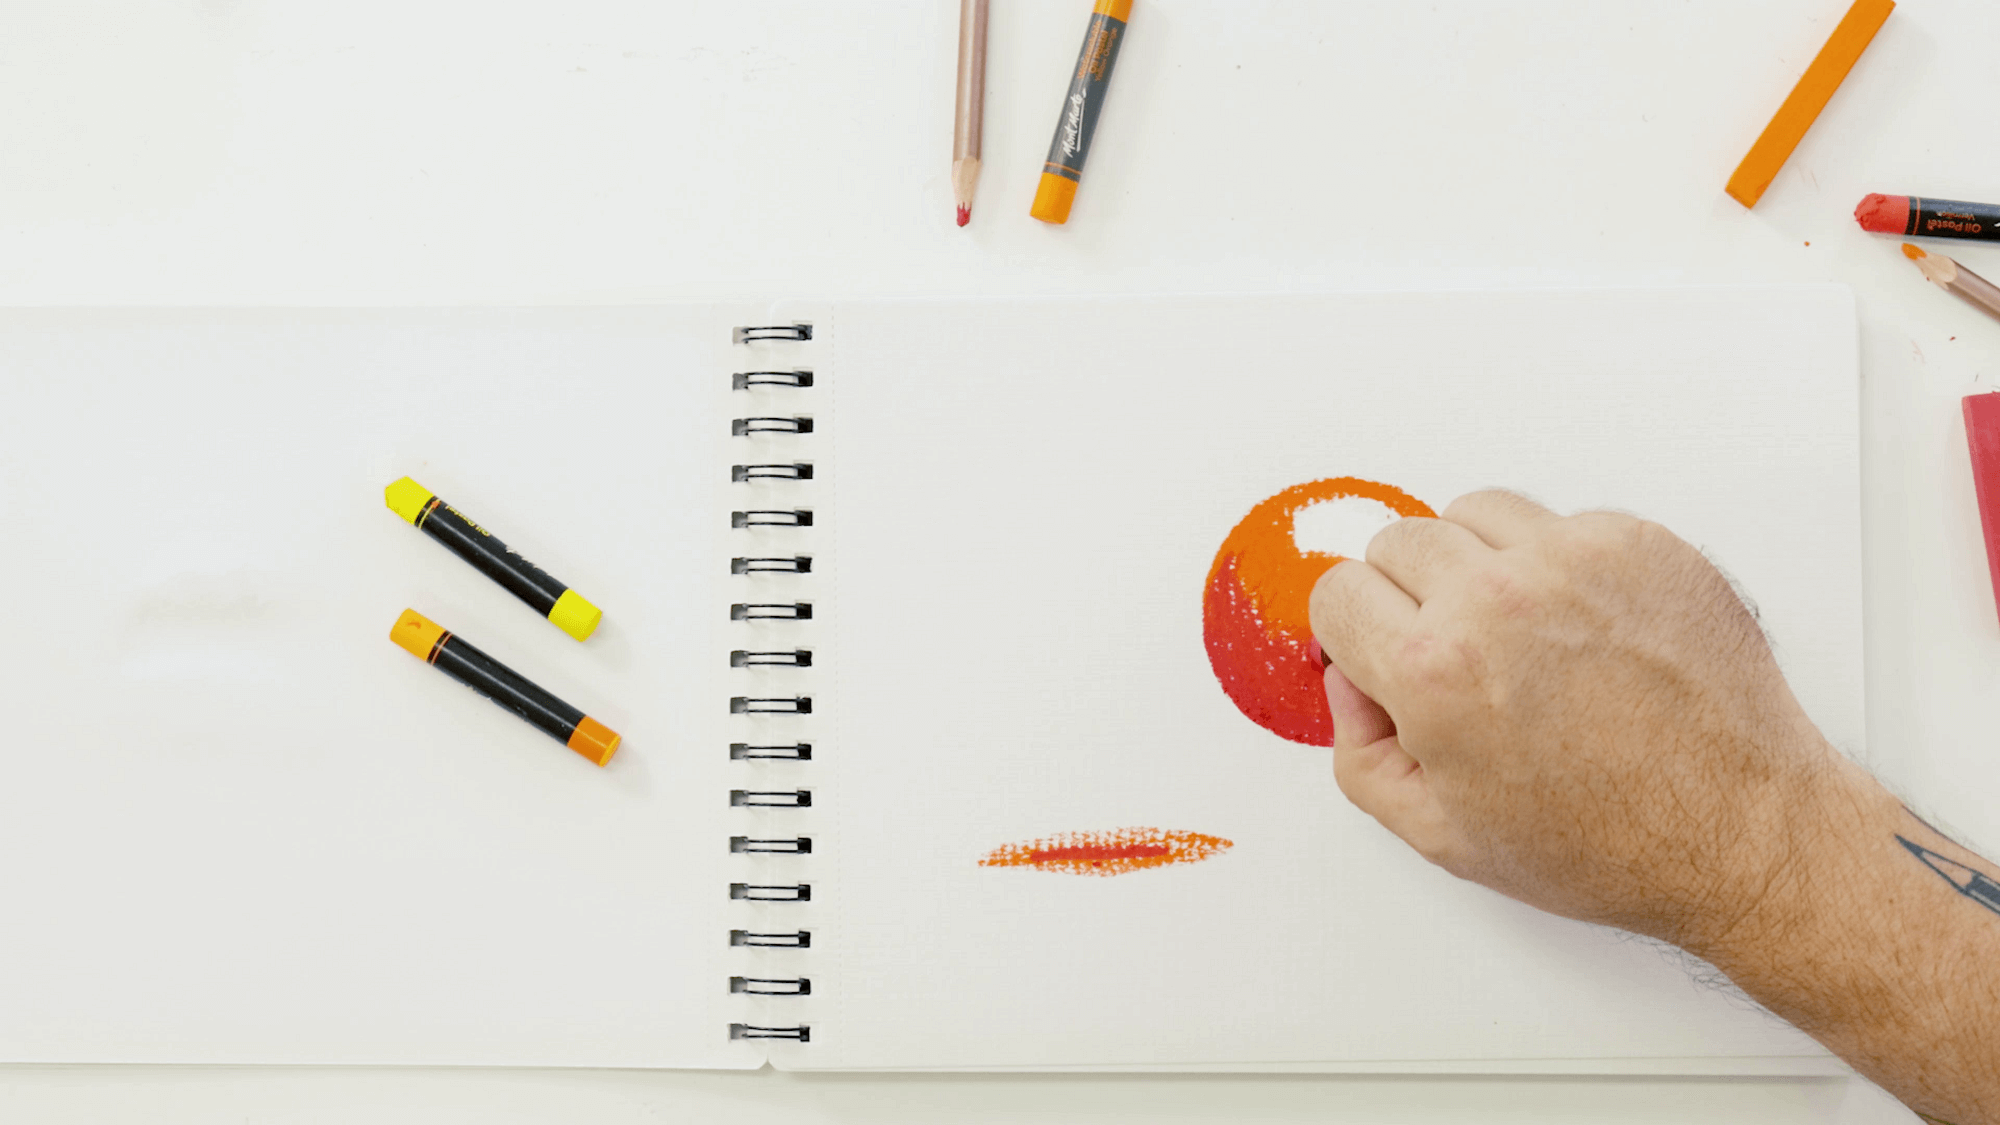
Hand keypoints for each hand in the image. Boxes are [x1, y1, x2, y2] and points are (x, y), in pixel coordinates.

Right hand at [1307, 490, 1841, 951]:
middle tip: (1450, 651)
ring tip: (1516, 632)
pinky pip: (1558, 521)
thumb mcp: (1442, 833)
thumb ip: (1361, 753)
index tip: (1375, 646)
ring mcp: (1574, 560)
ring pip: (1473, 513)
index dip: (1353, 630)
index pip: (1337, 591)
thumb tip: (1351, 682)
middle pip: (1396, 541)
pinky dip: (1556, 563)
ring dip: (1476, 562)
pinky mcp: (1637, 542)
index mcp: (1433, 669)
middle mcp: (1498, 599)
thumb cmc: (1612, 841)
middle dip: (1406, 595)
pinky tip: (1580, 627)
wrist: (1743, 830)